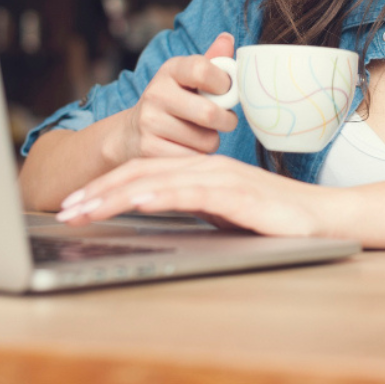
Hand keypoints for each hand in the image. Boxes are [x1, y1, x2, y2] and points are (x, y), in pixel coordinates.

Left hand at [55, 155, 345, 238]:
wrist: (319, 216)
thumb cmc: (272, 217)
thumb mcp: (221, 210)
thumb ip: (190, 204)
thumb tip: (153, 209)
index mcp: (199, 168)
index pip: (143, 172)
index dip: (105, 186)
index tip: (75, 204)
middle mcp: (205, 167)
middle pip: (141, 174)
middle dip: (98, 192)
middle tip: (65, 210)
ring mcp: (220, 178)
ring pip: (157, 182)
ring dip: (116, 196)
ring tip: (86, 210)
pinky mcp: (236, 195)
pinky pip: (192, 193)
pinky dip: (162, 196)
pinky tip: (139, 202)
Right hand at [108, 33, 237, 164]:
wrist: (132, 132)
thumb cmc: (174, 100)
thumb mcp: (188, 77)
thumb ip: (212, 60)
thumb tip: (227, 38)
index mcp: (171, 70)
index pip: (203, 70)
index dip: (224, 84)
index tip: (227, 92)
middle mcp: (156, 93)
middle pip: (209, 113)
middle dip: (227, 120)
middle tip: (226, 120)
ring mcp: (150, 122)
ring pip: (205, 140)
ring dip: (212, 141)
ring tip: (201, 133)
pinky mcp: (149, 149)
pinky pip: (193, 157)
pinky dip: (198, 156)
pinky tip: (188, 147)